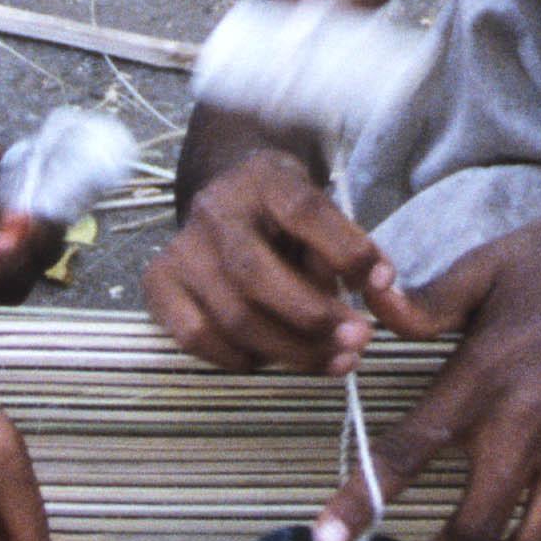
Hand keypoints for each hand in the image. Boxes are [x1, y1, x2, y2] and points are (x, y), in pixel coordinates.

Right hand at [147, 146, 411, 376]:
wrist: (228, 200)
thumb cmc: (287, 218)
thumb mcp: (323, 214)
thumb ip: (350, 250)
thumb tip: (381, 289)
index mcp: (263, 179)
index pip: (302, 210)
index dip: (345, 249)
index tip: (381, 282)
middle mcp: (214, 209)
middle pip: (256, 275)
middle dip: (313, 318)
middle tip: (359, 342)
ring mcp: (181, 247)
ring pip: (232, 316)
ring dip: (290, 351)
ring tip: (334, 361)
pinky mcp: (158, 282)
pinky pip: (195, 337)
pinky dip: (238, 358)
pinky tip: (271, 360)